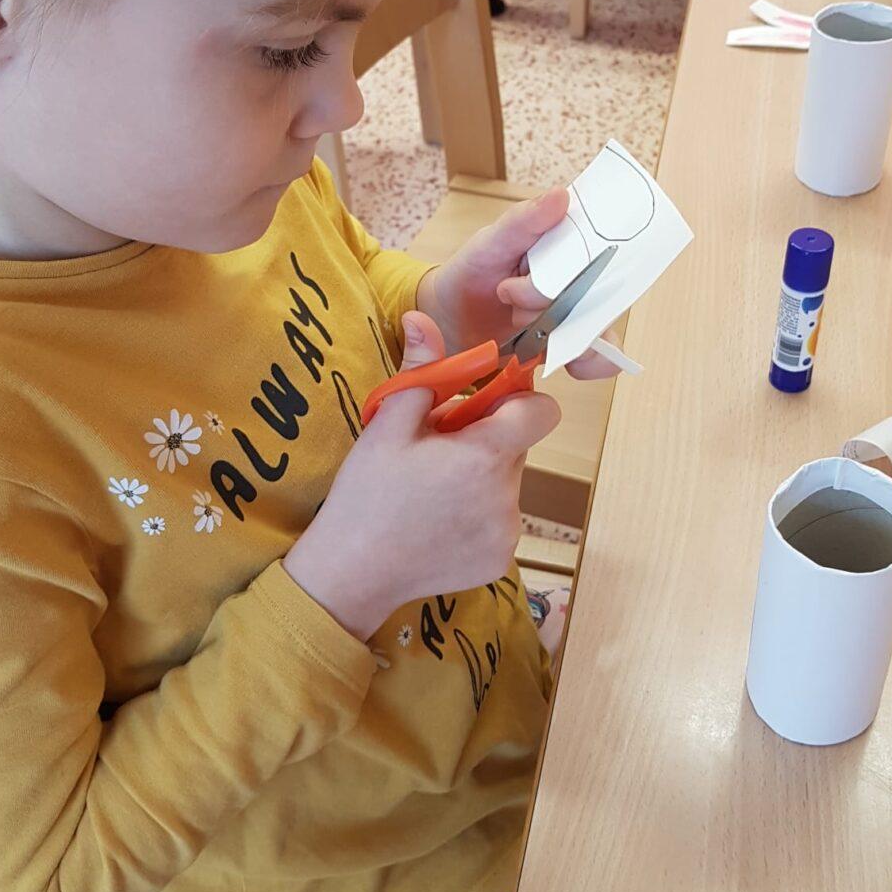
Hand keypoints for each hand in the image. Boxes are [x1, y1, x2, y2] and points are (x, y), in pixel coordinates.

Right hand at [283, 311, 561, 639]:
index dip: (518, 400)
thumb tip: (423, 317)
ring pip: (507, 484)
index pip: (541, 411)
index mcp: (485, 456)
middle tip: (437, 450)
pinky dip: (477, 515)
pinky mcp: (500, 562)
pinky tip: (437, 523)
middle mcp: (507, 496)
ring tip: (432, 490)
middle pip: (518, 447)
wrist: (350, 574)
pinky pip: (500, 522)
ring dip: (481, 478)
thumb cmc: (366, 495)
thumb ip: (420, 370)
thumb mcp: (386, 425)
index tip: (483, 405)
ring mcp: (506, 533)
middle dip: (486, 439)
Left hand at [416, 188, 620, 380]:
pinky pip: (595, 356)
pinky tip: (547, 352)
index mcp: (566, 244)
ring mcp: (577, 312)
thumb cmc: (472, 271)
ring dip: (558, 331)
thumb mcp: (490, 242)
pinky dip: (580, 360)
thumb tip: (561, 195)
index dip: (588, 261)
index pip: (601, 246)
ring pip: (598, 326)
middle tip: (509, 295)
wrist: (450, 321)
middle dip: (553, 300)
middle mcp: (579, 277)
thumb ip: (523, 222)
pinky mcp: (569, 344)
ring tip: (518, 322)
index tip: (550, 272)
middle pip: (599, 292)